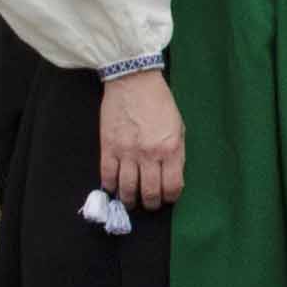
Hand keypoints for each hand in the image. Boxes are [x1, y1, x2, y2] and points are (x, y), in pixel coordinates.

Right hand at [99, 69, 186, 211]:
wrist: (133, 81)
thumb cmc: (159, 102)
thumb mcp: (178, 127)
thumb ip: (176, 153)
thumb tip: (172, 177)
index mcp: (170, 148)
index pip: (172, 186)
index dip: (170, 197)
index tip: (167, 198)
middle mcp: (149, 154)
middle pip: (149, 192)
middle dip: (150, 203)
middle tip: (149, 204)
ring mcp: (126, 152)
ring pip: (127, 189)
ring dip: (129, 200)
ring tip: (131, 201)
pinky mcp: (108, 147)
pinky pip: (107, 176)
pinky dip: (111, 187)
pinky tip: (114, 188)